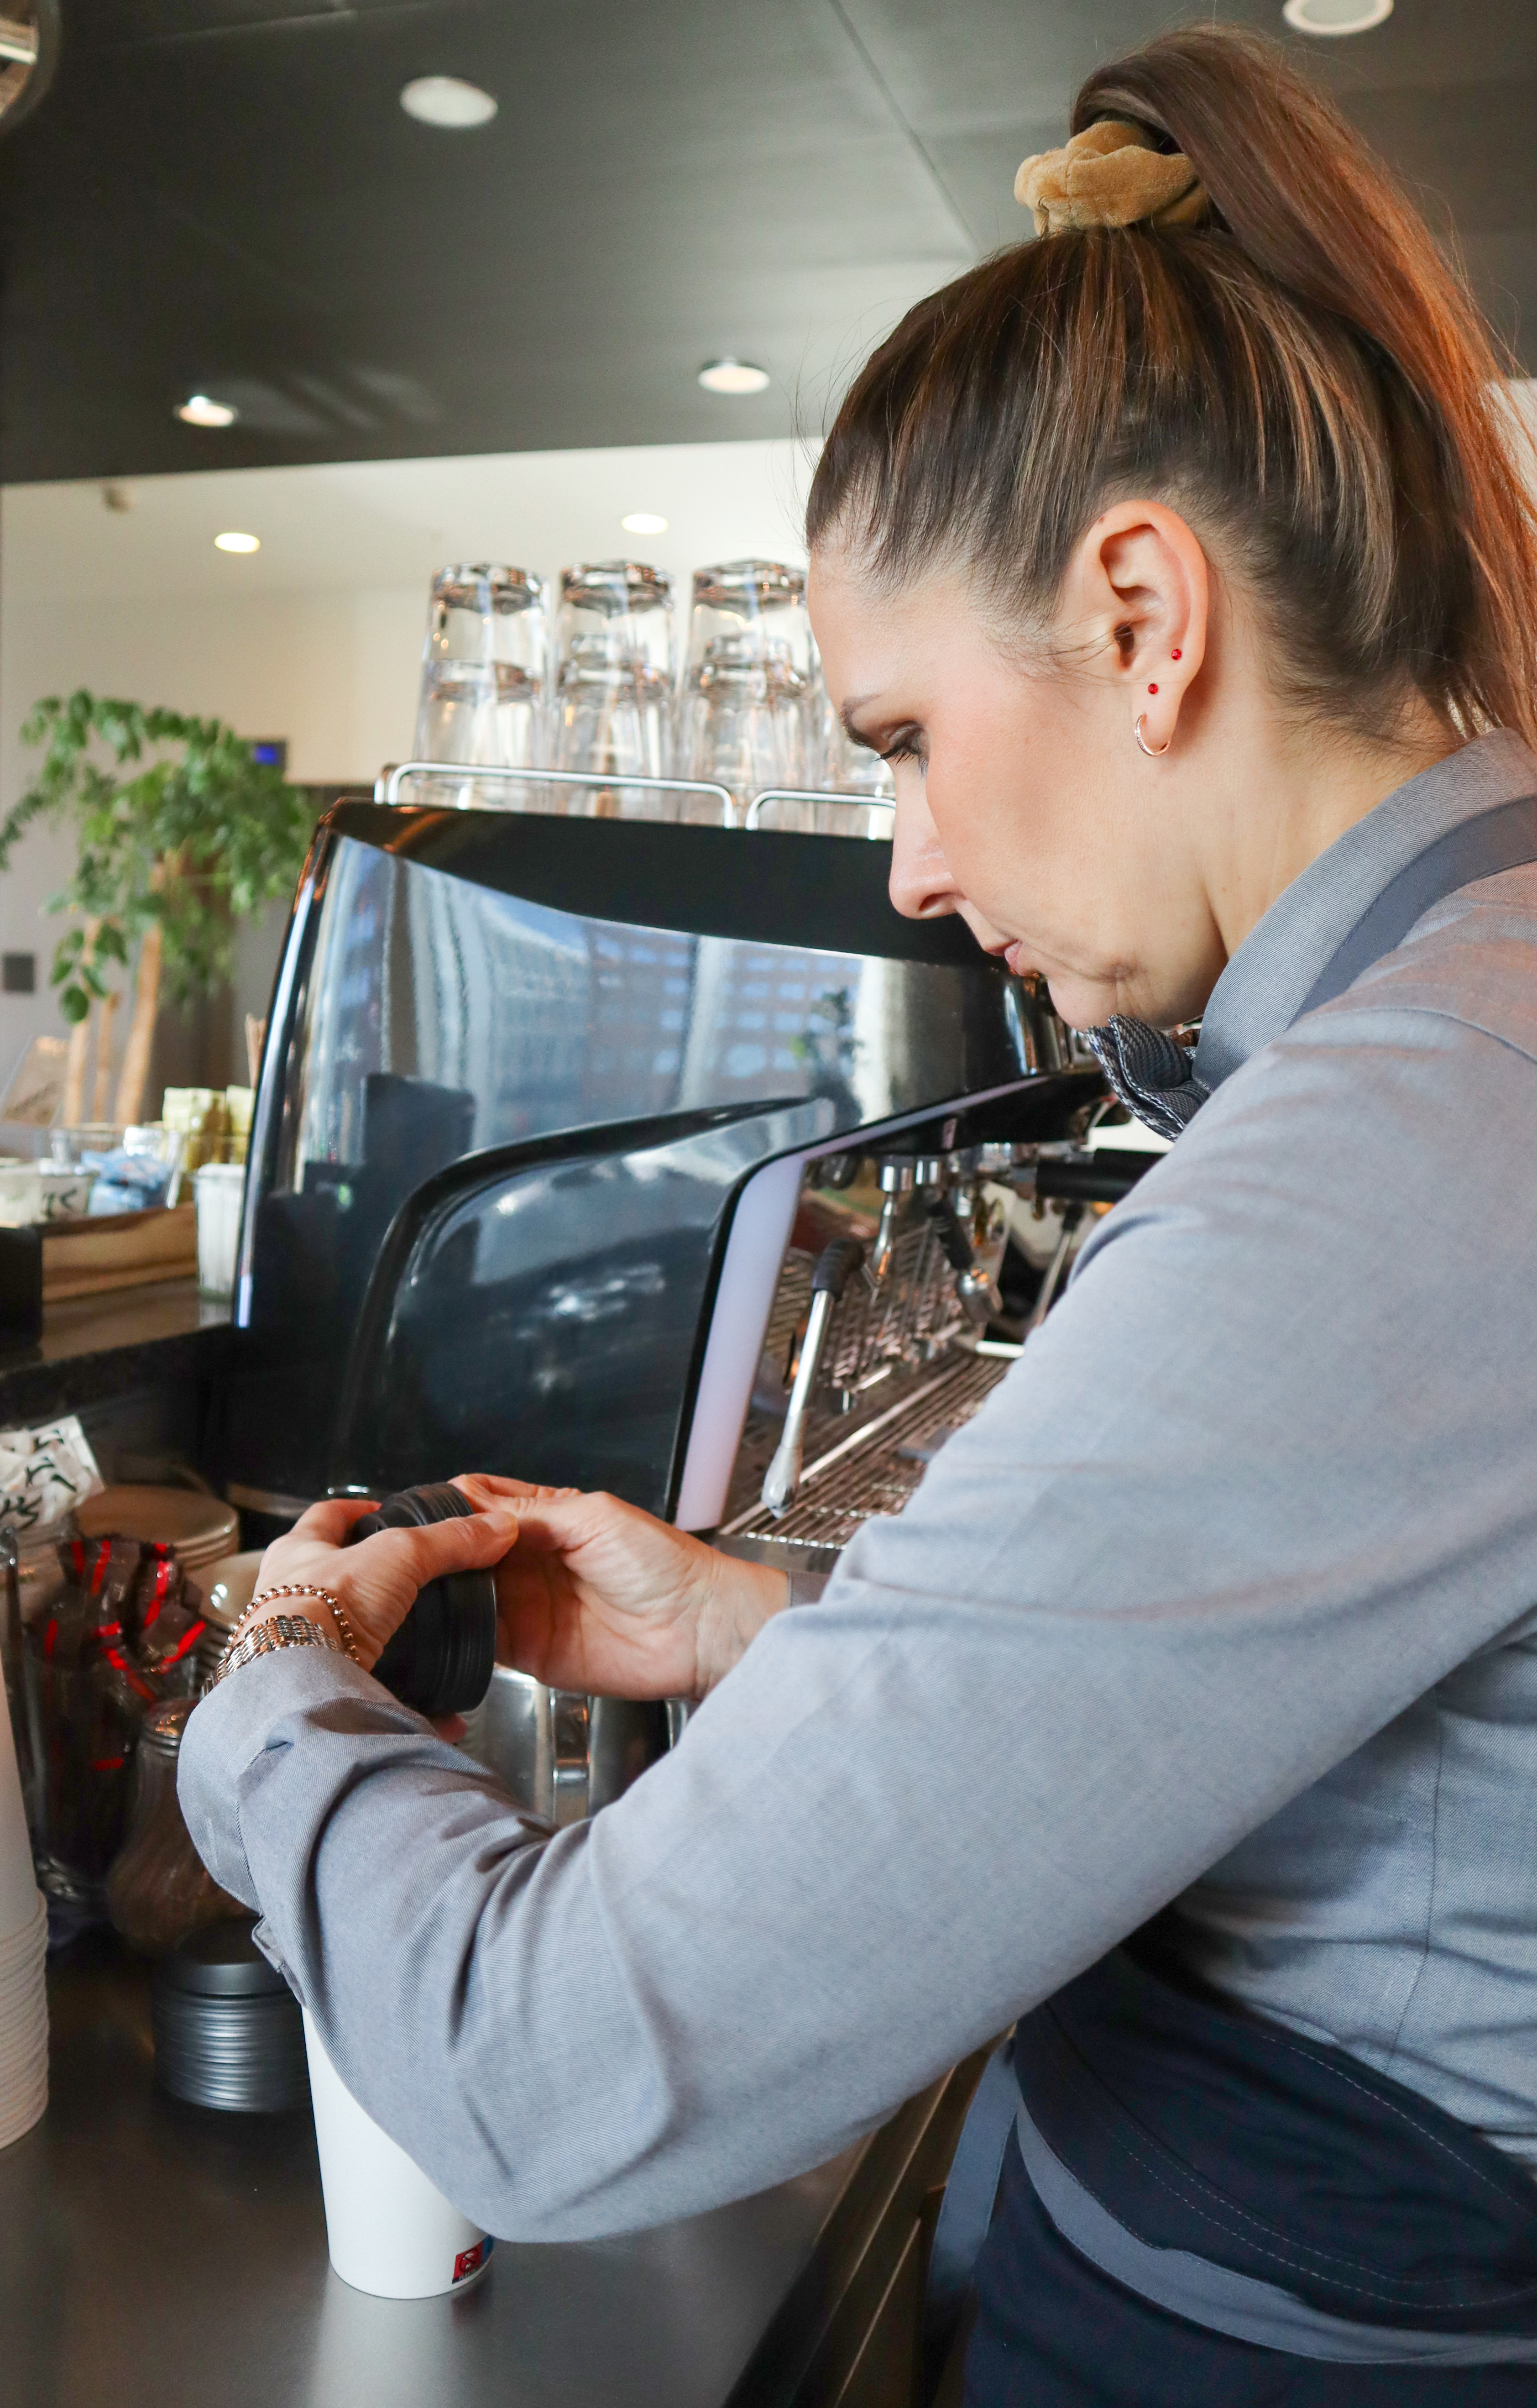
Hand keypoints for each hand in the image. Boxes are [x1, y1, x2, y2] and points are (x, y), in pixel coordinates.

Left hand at [246, 1494, 522, 1674]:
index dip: (357, 1510)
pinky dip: (411, 1697)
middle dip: (374, 1580)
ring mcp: (303, 1645)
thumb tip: (497, 1527)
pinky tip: (443, 1704)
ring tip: (430, 1638)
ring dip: (389, 1638)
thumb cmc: (325, 1603)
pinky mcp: (324, 1687)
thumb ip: (448, 1540)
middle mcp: (290, 1598)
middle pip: (337, 1579)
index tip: (383, 1511)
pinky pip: (375, 1691)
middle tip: (416, 1579)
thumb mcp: (398, 1553)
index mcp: (298, 1552)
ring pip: (351, 1636)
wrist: (301, 1680)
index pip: (327, 1516)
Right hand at [451, 1477, 788, 1702]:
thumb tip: (470, 1500)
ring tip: (430, 1582)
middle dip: (442, 1550)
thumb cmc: (663, 1563)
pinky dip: (461, 1631)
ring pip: (465, 1594)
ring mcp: (524, 1607)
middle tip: (424, 1550)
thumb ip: (529, 1512)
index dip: (455, 1506)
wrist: (697, 1628)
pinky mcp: (526, 1651)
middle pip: (464, 1551)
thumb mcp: (592, 1517)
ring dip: (447, 1589)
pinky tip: (450, 1619)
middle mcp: (528, 1562)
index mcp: (545, 1520)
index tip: (431, 1511)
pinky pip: (481, 1641)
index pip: (482, 1504)